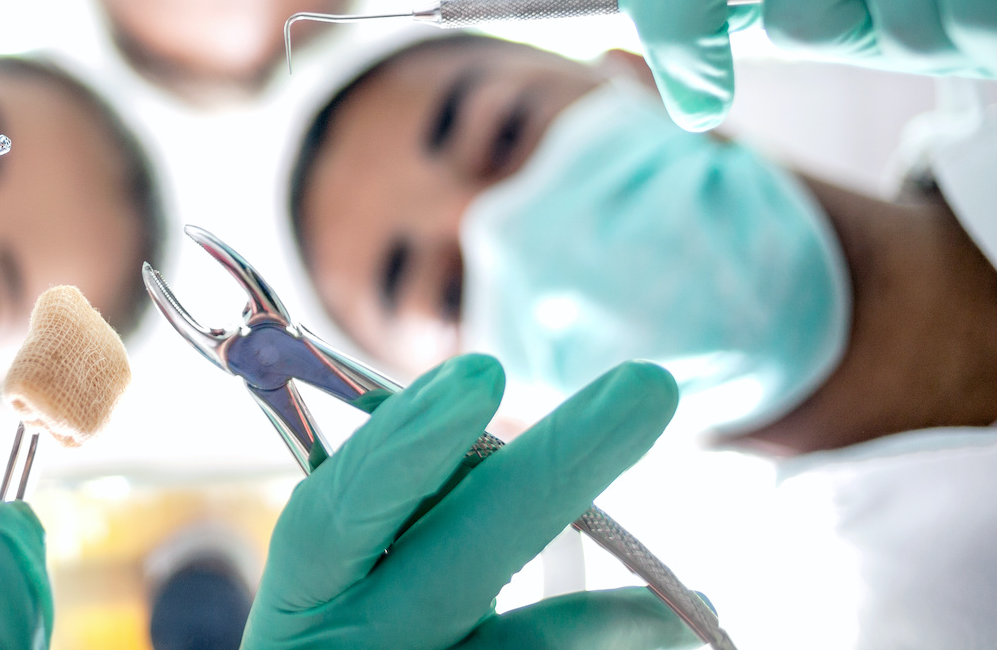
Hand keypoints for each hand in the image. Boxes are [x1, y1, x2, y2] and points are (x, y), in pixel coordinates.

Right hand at [244, 354, 697, 649]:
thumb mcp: (347, 566)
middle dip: (557, 468)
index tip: (482, 373)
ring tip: (690, 594)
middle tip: (649, 386)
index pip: (337, 515)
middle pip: (455, 563)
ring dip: (610, 614)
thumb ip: (403, 497)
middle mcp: (350, 644)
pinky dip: (611, 639)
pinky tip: (671, 621)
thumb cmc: (345, 621)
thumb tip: (474, 403)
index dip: (403, 448)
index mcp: (306, 591)